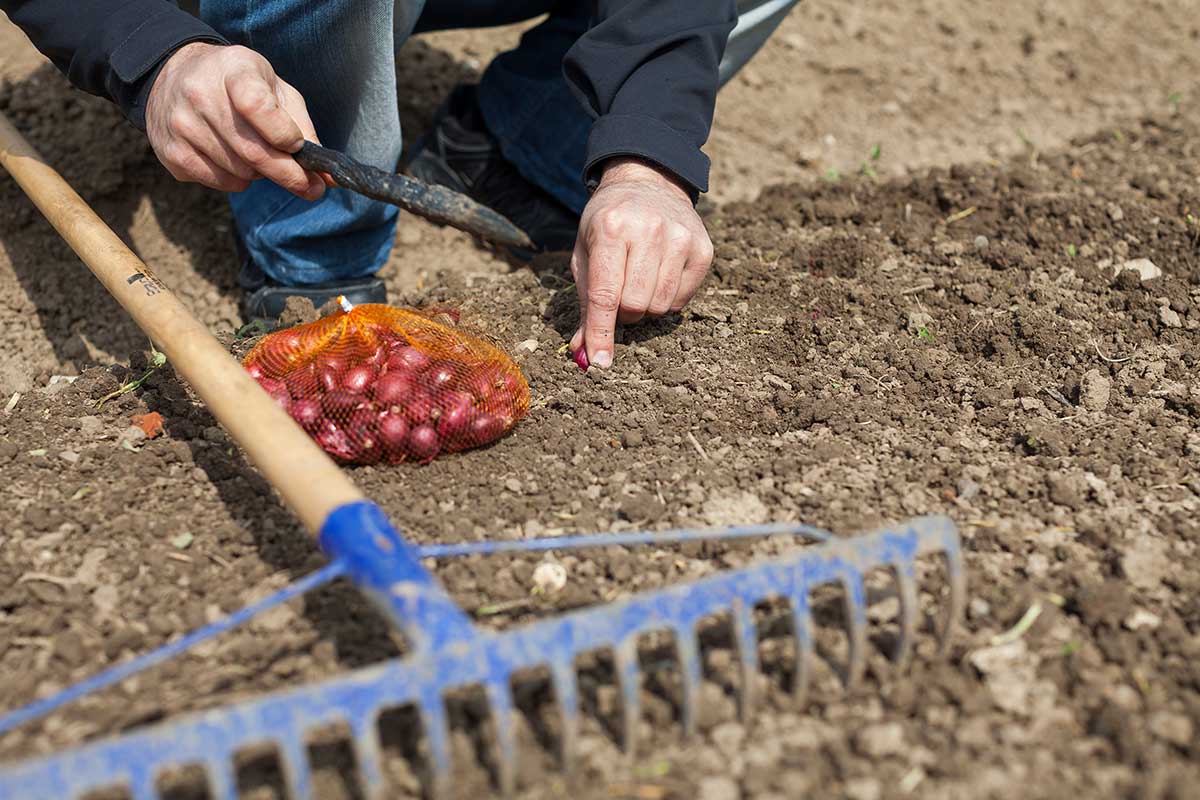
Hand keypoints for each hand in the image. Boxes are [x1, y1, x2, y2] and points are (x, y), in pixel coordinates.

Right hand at [145, 42, 324, 198]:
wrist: (176, 75)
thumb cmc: (238, 83)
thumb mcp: (274, 89)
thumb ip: (302, 128)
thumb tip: (328, 177)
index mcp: (233, 70)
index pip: (257, 106)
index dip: (283, 134)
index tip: (298, 147)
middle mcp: (200, 95)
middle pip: (253, 151)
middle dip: (289, 175)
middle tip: (310, 186)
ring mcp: (181, 126)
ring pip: (240, 173)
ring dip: (261, 174)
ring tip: (258, 154)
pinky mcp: (172, 153)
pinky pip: (221, 182)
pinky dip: (238, 181)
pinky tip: (235, 159)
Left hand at [569, 158, 713, 368]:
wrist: (648, 183)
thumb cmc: (609, 223)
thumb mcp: (586, 253)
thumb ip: (585, 302)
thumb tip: (583, 351)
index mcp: (612, 229)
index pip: (605, 295)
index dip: (601, 332)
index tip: (600, 362)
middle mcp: (649, 230)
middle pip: (635, 305)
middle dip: (623, 313)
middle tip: (619, 295)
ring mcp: (681, 238)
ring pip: (660, 306)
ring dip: (645, 307)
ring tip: (638, 282)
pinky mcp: (703, 249)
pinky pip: (681, 300)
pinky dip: (666, 299)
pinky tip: (659, 275)